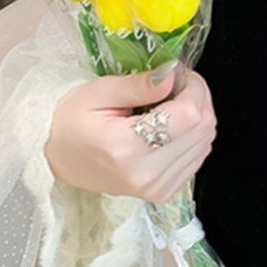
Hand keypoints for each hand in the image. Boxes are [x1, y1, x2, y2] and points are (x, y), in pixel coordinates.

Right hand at [45, 61, 216, 202]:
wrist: (61, 160)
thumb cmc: (72, 123)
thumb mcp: (97, 93)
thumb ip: (139, 85)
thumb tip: (173, 75)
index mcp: (126, 148)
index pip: (188, 115)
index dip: (193, 87)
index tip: (179, 74)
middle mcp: (147, 174)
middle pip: (202, 127)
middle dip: (199, 97)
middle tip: (177, 84)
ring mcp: (158, 187)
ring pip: (206, 141)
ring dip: (199, 115)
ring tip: (173, 104)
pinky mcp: (164, 192)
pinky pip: (199, 156)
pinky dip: (194, 135)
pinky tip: (174, 125)